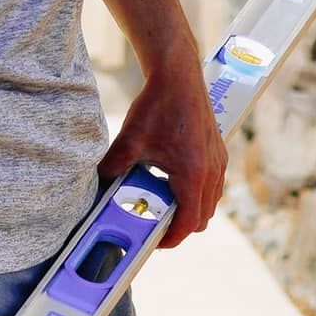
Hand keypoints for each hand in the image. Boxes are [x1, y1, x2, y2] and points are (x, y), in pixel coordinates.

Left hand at [96, 43, 226, 249]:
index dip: (170, 240)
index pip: (187, 224)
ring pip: (210, 203)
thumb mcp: (129, 140)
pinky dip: (196, 193)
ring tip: (162, 203)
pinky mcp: (218, 152)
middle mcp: (212, 171)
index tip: (153, 241)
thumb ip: (112, 168)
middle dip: (178, 227)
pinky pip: (213, 186)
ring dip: (189, 209)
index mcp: (192, 174)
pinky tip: (172, 180)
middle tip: (153, 223)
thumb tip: (96, 187)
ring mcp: (219, 162)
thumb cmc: (157, 105)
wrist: (178, 74)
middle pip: (201, 218)